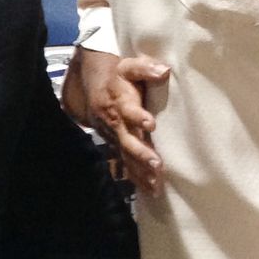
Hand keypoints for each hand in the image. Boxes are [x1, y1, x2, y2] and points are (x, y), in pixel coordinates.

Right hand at [66, 48, 168, 194]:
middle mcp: (117, 123)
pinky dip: (137, 178)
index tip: (150, 123)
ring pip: (127, 156)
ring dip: (141, 171)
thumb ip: (144, 68)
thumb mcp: (128, 67)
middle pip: (128, 140)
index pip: (128, 110)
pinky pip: (126, 164)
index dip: (137, 116)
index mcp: (120, 102)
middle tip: (157, 164)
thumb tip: (164, 70)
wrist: (93, 90)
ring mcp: (116, 137)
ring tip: (156, 184)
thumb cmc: (118, 78)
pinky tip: (151, 191)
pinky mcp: (118, 146)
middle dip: (141, 153)